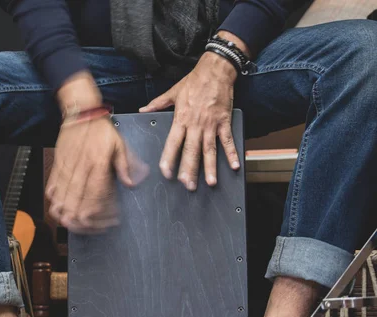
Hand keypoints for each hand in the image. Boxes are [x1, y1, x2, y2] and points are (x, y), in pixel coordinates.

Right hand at [46, 116, 147, 233]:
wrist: (81, 114)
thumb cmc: (101, 130)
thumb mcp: (120, 145)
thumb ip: (125, 166)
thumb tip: (131, 184)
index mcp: (97, 165)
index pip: (97, 198)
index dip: (103, 214)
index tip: (112, 220)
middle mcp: (79, 171)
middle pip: (77, 207)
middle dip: (87, 223)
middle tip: (98, 227)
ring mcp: (65, 171)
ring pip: (62, 203)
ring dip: (70, 218)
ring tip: (80, 224)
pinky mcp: (57, 169)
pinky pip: (52, 191)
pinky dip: (57, 205)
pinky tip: (65, 211)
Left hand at [140, 51, 240, 190]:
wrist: (216, 70)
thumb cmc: (194, 81)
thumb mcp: (173, 92)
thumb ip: (158, 104)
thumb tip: (143, 110)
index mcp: (181, 119)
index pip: (173, 143)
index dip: (169, 158)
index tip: (166, 172)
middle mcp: (195, 124)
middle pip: (191, 151)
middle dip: (189, 170)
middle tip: (188, 185)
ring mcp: (211, 124)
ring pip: (209, 149)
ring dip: (210, 167)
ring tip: (210, 182)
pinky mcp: (224, 121)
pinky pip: (227, 140)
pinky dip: (231, 153)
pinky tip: (234, 165)